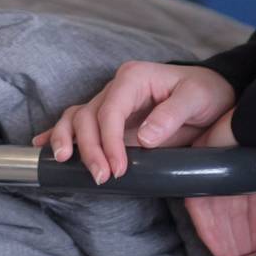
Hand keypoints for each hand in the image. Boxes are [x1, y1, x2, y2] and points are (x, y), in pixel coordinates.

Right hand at [31, 63, 234, 184]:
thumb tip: (144, 137)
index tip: (119, 168)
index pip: (110, 110)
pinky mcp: (109, 120)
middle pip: (87, 116)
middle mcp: (117, 88)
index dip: (108, 141)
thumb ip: (172, 114)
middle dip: (89, 148)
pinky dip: (58, 134)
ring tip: (65, 163)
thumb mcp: (197, 98)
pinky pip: (77, 123)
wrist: (212, 95)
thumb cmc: (206, 91)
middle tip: (102, 177)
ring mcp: (111, 103)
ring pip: (76, 118)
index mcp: (135, 78)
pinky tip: (42, 147)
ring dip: (68, 141)